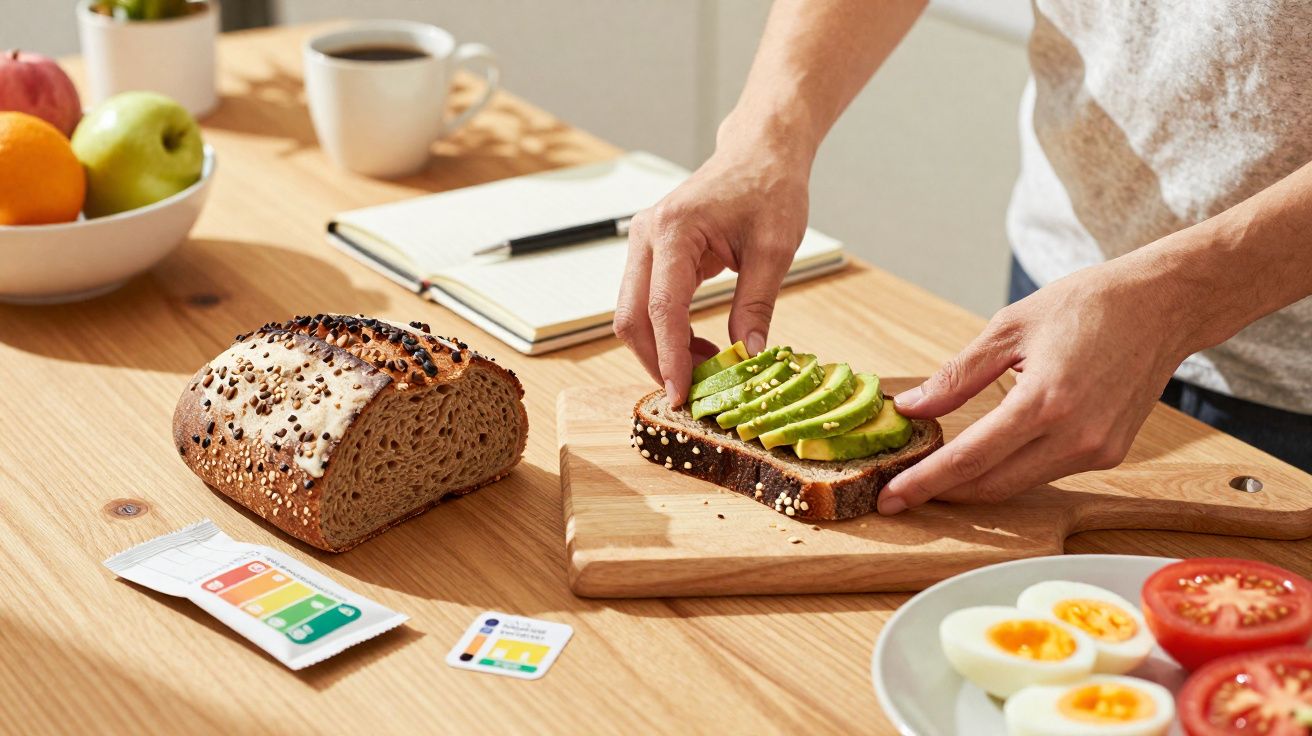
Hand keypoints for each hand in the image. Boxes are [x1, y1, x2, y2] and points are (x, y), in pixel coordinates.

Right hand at [615, 121, 810, 405]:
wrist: (760, 153)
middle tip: (693, 394)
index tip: (683, 395)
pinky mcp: (652, 253)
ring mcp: (643, 244)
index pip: (663, 308)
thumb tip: (749, 357)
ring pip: (633, 314)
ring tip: (706, 370)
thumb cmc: (770, 188)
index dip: (670, 358)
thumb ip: (757, 304)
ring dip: (661, 349)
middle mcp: (646, 236)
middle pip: (631, 316)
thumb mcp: (775, 249)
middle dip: (656, 360)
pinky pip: (648, 303)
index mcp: (673, 230)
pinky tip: (701, 347)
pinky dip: (667, 332)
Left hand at [877, 252, 1200, 514]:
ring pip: (1018, 484)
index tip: (890, 498)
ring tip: (935, 472)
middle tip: (900, 492)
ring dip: (975, 483)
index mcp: (1044, 402)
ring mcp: (1097, 450)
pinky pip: (1047, 472)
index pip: (969, 458)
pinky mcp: (1110, 453)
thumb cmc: (1087, 305)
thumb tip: (912, 407)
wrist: (1162, 305)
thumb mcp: (1008, 328)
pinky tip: (988, 455)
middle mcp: (1074, 437)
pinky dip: (1012, 468)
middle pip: (992, 486)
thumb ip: (956, 375)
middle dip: (942, 493)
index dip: (924, 482)